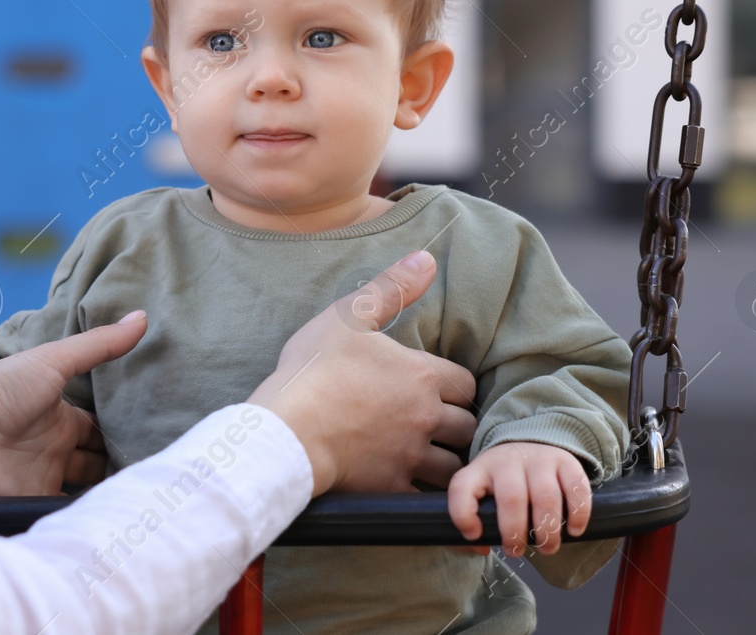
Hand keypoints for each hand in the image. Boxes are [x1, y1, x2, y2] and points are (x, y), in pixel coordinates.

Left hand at [0, 311, 148, 495]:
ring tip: (151, 489)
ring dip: (110, 488)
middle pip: (98, 458)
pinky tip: (120, 509)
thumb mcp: (54, 360)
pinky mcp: (36, 502)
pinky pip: (69, 510)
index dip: (125, 428)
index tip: (162, 432)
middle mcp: (56, 446)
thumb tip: (143, 316)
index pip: (101, 425)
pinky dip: (89, 512)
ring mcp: (46, 476)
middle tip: (162, 464)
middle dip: (123, 462)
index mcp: (60, 414)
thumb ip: (99, 345)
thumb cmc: (0, 389)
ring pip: (89, 486)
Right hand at [247, 250, 477, 496]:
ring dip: (448, 461)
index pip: (466, 384)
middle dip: (459, 425)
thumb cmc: (314, 370)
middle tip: (441, 423)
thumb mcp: (348, 316)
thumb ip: (391, 288)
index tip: (439, 389)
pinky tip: (414, 486)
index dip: (455, 386)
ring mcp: (410, 456)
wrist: (287, 429)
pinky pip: (427, 497)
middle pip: (468, 426)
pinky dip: (427, 493)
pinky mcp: (392, 487)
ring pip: (454, 465)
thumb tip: (426, 258)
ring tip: (432, 456)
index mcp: (422, 376)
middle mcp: (425, 418)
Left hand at [447, 441, 590, 556]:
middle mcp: (508, 461)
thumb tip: (481, 546)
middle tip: (517, 552)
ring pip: (546, 496)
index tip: (474, 535)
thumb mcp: (480, 495)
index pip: (462, 487)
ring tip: (547, 547)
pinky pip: (576, 489)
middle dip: (515, 533)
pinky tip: (574, 531)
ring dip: (548, 531)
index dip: (463, 515)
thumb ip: (472, 522)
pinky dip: (578, 515)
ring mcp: (539, 459)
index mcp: (479, 470)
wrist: (529, 446)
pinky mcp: (566, 462)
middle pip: (512, 498)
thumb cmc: (501, 484)